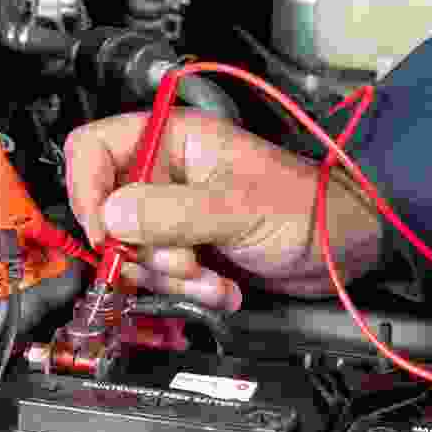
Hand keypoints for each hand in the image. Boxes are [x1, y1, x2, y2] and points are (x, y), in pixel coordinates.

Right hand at [64, 108, 381, 310]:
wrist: (345, 248)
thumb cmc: (309, 207)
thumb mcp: (239, 206)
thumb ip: (174, 212)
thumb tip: (110, 218)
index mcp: (174, 141)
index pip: (94, 149)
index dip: (87, 189)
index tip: (104, 233)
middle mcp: (167, 175)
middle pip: (107, 212)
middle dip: (141, 251)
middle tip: (183, 263)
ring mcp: (175, 215)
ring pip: (131, 252)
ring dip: (170, 278)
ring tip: (213, 280)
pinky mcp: (188, 250)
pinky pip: (160, 277)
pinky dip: (186, 291)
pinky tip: (222, 289)